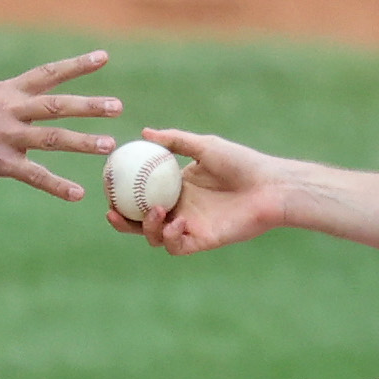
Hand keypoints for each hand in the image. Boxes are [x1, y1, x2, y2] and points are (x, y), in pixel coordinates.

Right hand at [0, 50, 120, 198]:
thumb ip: (14, 100)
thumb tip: (40, 97)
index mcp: (8, 92)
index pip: (48, 74)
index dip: (76, 66)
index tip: (103, 57)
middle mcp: (10, 110)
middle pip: (56, 105)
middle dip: (88, 105)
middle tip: (117, 106)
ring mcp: (6, 136)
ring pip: (51, 138)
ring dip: (82, 141)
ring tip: (108, 145)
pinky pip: (34, 175)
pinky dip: (56, 185)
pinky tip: (77, 194)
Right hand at [115, 126, 296, 255]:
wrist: (270, 187)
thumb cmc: (242, 162)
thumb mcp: (205, 146)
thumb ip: (175, 141)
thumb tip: (144, 132)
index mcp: (177, 186)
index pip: (140, 193)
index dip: (121, 193)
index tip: (107, 185)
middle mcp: (179, 208)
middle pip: (141, 220)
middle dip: (123, 221)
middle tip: (113, 211)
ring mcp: (190, 226)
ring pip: (155, 236)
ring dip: (148, 227)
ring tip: (155, 211)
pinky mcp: (203, 241)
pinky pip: (177, 246)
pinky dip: (171, 238)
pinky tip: (177, 223)